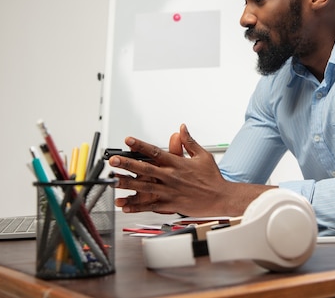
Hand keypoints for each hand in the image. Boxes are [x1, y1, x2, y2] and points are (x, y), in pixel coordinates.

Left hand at [109, 124, 268, 215]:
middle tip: (113, 161)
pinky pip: (151, 206)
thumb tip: (182, 127)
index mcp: (177, 163)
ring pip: (144, 187)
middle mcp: (171, 177)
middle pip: (145, 169)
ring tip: (113, 181)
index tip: (128, 140)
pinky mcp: (170, 205)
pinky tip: (125, 206)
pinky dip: (137, 206)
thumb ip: (189, 142)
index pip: (155, 151)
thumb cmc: (213, 177)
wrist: (222, 197)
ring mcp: (170, 192)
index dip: (140, 145)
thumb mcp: (203, 155)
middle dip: (127, 164)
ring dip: (127, 184)